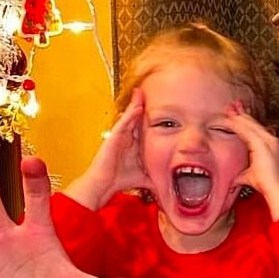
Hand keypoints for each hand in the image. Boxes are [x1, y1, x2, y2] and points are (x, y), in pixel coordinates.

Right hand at [68, 88, 150, 208]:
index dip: (150, 118)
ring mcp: (120, 136)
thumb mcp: (146, 176)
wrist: (106, 184)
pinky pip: (124, 122)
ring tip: (142, 93)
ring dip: (136, 105)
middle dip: (142, 106)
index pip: (143, 127)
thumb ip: (158, 177)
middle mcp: (127, 138)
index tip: (160, 109)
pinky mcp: (114, 136)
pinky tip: (137, 106)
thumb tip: (172, 184)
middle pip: (137, 118)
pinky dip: (131, 114)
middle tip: (150, 93)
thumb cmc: (122, 180)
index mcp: (134, 145)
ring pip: (130, 117)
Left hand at [225, 103, 278, 218]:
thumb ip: (242, 176)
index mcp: (273, 145)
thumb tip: (234, 181)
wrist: (276, 189)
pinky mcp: (263, 144)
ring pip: (251, 125)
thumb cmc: (267, 185)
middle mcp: (273, 141)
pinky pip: (247, 131)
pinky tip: (230, 120)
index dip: (247, 121)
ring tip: (229, 110)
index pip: (258, 129)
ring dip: (239, 117)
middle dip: (243, 115)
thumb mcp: (251, 176)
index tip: (239, 114)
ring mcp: (270, 141)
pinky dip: (238, 125)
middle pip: (255, 124)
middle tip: (232, 105)